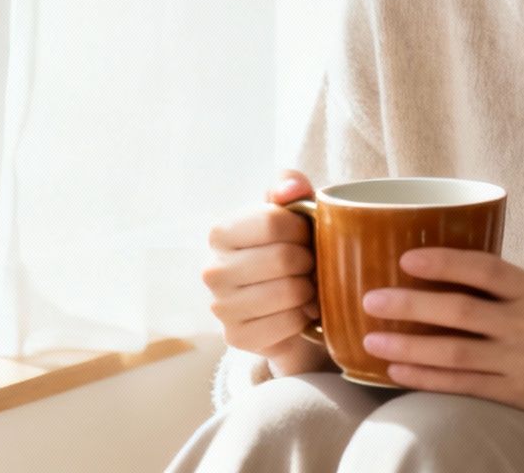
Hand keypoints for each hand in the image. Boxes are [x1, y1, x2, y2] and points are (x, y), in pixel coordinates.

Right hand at [202, 171, 332, 377]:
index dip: (303, 229)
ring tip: (307, 286)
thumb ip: (291, 187)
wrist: (288, 302)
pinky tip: (300, 311)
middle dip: (309, 262)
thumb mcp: (294, 210)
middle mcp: (212, 269)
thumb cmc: (292, 247)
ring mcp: (221, 307)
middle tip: (310, 265)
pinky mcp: (236, 337)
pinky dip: (303, 317)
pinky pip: (287, 324)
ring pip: (287, 292)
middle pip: (284, 259)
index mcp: (221, 232)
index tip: (306, 235)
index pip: (274, 222)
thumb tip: (290, 188)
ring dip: (309, 290)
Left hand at [362, 249, 523, 433]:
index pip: (485, 269)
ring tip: (372, 341)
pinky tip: (396, 371)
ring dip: (408, 347)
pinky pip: (460, 384)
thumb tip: (421, 266)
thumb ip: (490, 285)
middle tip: (372, 299)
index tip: (406, 259)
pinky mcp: (512, 393)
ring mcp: (519, 360)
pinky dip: (425, 378)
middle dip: (410, 306)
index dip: (445, 263)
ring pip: (454, 352)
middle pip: (461, 311)